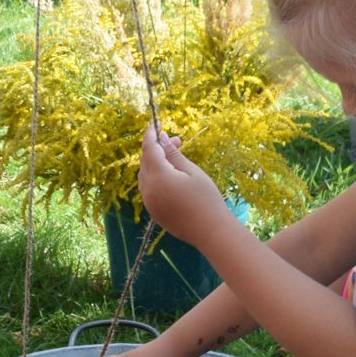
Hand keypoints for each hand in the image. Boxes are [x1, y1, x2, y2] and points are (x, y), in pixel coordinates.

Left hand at [137, 126, 229, 247]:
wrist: (210, 232)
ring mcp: (148, 202)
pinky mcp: (153, 212)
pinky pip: (148, 188)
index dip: (151, 135)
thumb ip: (173, 155)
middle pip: (145, 161)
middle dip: (157, 149)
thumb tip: (160, 138)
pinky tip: (171, 177)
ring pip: (145, 175)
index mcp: (158, 177)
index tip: (156, 125)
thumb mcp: (191, 172)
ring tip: (176, 160)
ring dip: (156, 163)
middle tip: (177, 142)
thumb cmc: (206, 199)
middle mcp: (148, 190)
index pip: (148, 149)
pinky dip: (155, 178)